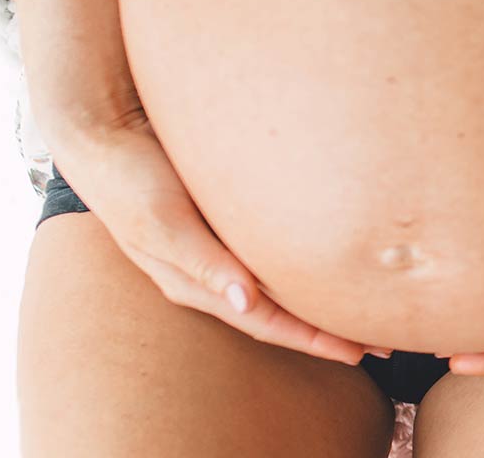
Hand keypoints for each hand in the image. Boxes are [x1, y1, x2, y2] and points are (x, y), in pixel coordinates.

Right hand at [51, 110, 370, 365]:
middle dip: (324, 330)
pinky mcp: (223, 221)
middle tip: (378, 342)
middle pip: (277, 312)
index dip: (310, 339)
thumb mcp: (163, 221)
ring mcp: (215, 247)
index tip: (355, 351)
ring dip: (317, 299)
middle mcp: (208, 272)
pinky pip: (269, 252)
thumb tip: (244, 303)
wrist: (104, 131)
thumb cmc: (130, 178)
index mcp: (192, 282)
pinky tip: (326, 260)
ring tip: (361, 309)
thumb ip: (203, 261)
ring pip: (276, 285)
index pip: (264, 322)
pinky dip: (301, 264)